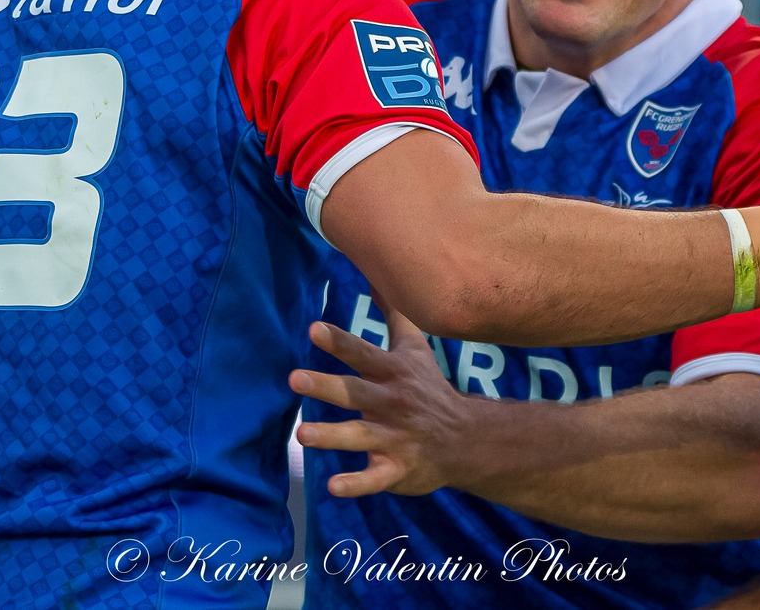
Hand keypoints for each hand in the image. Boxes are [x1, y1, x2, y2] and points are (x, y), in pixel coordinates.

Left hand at [289, 308, 473, 498]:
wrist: (465, 439)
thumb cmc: (430, 389)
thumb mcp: (414, 349)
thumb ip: (394, 314)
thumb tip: (379, 274)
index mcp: (393, 372)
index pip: (363, 353)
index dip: (339, 341)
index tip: (313, 329)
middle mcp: (393, 402)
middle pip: (356, 392)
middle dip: (326, 386)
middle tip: (294, 378)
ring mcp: (396, 437)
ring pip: (360, 436)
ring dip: (332, 436)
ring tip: (302, 435)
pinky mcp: (397, 469)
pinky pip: (375, 478)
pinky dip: (356, 484)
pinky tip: (333, 486)